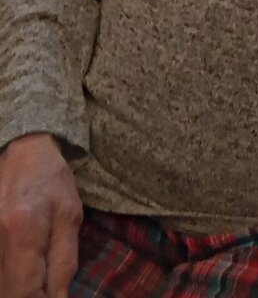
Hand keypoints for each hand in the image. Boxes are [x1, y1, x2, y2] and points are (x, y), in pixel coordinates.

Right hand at [0, 133, 81, 297]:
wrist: (22, 154)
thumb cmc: (52, 183)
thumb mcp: (70, 217)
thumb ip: (64, 262)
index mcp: (23, 234)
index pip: (25, 294)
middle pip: (8, 293)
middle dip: (29, 297)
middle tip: (46, 290)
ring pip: (1, 284)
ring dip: (19, 288)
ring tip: (36, 280)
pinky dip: (9, 279)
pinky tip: (23, 272)